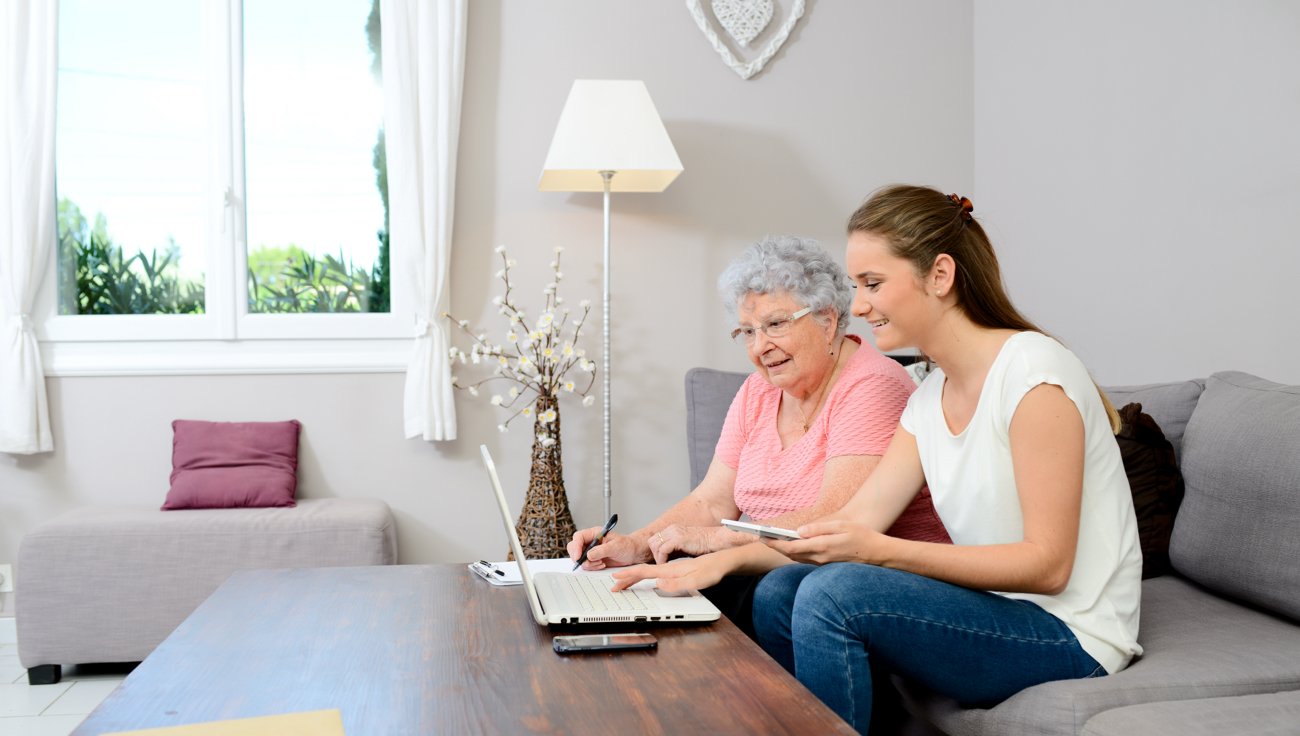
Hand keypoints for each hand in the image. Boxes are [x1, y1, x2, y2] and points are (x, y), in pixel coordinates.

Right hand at [566, 528, 647, 569]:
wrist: (632, 553)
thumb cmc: (626, 545)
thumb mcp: (615, 546)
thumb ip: (601, 550)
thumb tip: (589, 555)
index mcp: (594, 533)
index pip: (579, 537)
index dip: (576, 547)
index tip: (579, 556)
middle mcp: (590, 542)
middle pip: (574, 548)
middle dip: (580, 557)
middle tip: (589, 562)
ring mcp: (590, 551)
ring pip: (579, 559)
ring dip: (589, 564)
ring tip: (601, 563)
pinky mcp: (593, 560)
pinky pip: (586, 565)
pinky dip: (592, 567)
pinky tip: (602, 565)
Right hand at [610, 555, 729, 593]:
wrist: (725, 561)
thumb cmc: (713, 571)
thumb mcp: (695, 581)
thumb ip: (676, 584)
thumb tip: (658, 584)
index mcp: (670, 570)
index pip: (645, 572)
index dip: (630, 576)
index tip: (616, 579)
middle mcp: (670, 568)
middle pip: (644, 572)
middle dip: (628, 578)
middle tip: (615, 585)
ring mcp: (674, 569)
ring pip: (649, 572)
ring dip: (635, 577)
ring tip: (626, 582)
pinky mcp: (679, 571)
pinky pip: (657, 573)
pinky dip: (647, 576)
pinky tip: (648, 580)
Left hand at [647, 524, 732, 563]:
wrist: (714, 541)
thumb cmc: (703, 546)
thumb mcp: (684, 546)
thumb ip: (674, 550)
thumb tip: (665, 558)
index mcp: (673, 529)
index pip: (655, 539)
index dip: (655, 552)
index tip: (660, 561)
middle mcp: (672, 529)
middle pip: (652, 541)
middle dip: (655, 554)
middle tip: (661, 564)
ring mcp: (674, 533)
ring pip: (655, 545)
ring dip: (658, 558)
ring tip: (665, 566)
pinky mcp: (678, 539)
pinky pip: (662, 550)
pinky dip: (662, 559)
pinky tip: (667, 565)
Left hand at [765, 519, 886, 564]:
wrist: (878, 554)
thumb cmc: (861, 536)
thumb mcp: (840, 526)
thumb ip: (818, 528)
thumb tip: (799, 531)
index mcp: (822, 547)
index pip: (792, 548)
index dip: (775, 544)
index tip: (763, 538)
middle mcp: (820, 558)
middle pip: (792, 554)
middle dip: (776, 546)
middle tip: (762, 537)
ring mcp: (823, 563)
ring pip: (798, 558)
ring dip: (784, 550)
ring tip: (772, 540)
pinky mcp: (826, 564)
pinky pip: (806, 559)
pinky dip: (796, 553)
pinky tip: (791, 545)